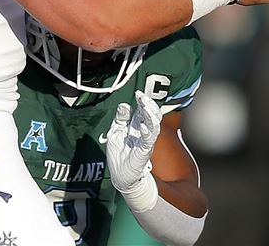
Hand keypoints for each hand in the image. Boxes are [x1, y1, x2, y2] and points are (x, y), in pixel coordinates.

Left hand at [107, 90, 160, 211]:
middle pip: (150, 116)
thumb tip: (124, 105)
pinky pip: (148, 141)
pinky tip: (145, 127)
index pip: (143, 111)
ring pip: (152, 126)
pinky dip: (147, 133)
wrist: (121, 175)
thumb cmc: (119, 153)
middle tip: (143, 97)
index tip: (139, 93)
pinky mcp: (144, 152)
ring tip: (146, 106)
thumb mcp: (116, 132)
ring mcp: (145, 142)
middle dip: (148, 106)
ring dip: (150, 116)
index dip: (142, 102)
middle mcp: (143, 133)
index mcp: (136, 127)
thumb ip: (120, 119)